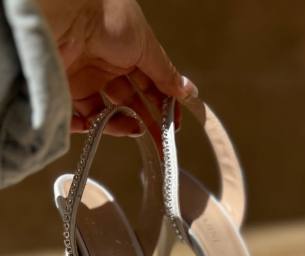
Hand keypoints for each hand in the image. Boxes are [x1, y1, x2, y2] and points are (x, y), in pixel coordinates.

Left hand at [37, 0, 196, 138]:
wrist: (66, 12)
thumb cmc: (109, 17)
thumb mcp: (146, 46)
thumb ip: (166, 73)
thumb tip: (187, 91)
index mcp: (129, 51)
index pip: (151, 84)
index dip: (164, 105)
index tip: (174, 125)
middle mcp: (107, 65)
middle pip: (130, 102)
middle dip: (147, 122)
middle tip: (160, 142)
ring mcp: (85, 78)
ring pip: (107, 113)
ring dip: (121, 126)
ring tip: (133, 129)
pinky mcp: (65, 89)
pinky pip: (79, 117)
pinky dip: (89, 127)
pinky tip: (97, 127)